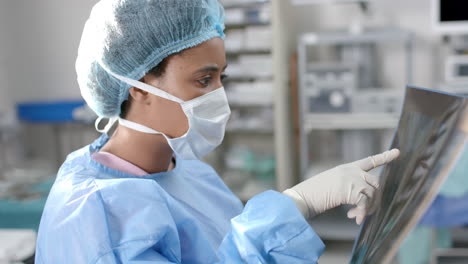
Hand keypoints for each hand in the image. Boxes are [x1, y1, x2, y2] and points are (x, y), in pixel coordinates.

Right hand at [283, 149, 399, 223]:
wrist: (303, 197)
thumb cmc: (314, 195)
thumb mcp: (333, 186)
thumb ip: (348, 187)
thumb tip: (363, 200)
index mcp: (346, 168)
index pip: (369, 161)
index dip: (385, 157)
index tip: (398, 152)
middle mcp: (351, 171)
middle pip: (375, 182)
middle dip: (375, 199)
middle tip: (364, 213)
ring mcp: (351, 178)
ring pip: (372, 194)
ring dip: (367, 208)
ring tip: (355, 216)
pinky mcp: (350, 189)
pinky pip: (365, 203)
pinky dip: (362, 213)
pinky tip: (355, 219)